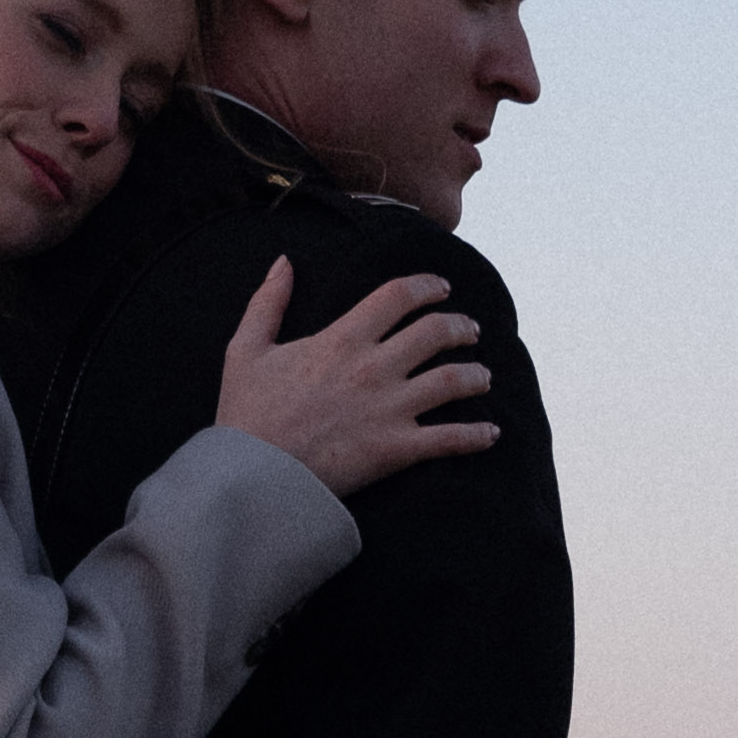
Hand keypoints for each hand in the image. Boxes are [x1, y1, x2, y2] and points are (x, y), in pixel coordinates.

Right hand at [212, 256, 493, 494]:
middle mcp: (374, 368)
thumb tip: (283, 261)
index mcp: (342, 339)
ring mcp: (390, 409)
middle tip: (470, 330)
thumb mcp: (246, 349)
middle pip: (437, 333)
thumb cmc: (246, 414)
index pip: (399, 296)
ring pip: (454, 381)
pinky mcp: (397, 449)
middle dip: (461, 326)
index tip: (441, 288)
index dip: (427, 286)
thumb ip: (267, 302)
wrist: (252, 476)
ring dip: (476, 375)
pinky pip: (450, 439)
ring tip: (484, 376)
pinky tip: (491, 433)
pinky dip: (477, 435)